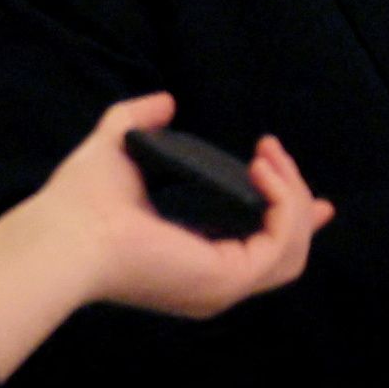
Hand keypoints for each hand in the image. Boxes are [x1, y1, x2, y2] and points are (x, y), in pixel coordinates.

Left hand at [0, 95, 328, 379]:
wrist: (66, 232)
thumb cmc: (80, 203)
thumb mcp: (116, 148)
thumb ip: (137, 121)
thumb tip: (164, 101)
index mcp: (192, 263)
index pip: (262, 256)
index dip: (294, 226)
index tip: (322, 204)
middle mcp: (214, 284)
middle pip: (289, 253)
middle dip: (298, 203)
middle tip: (276, 157)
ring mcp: (225, 286)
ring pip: (293, 246)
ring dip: (292, 195)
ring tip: (267, 156)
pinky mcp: (231, 277)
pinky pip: (282, 238)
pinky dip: (283, 200)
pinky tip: (261, 170)